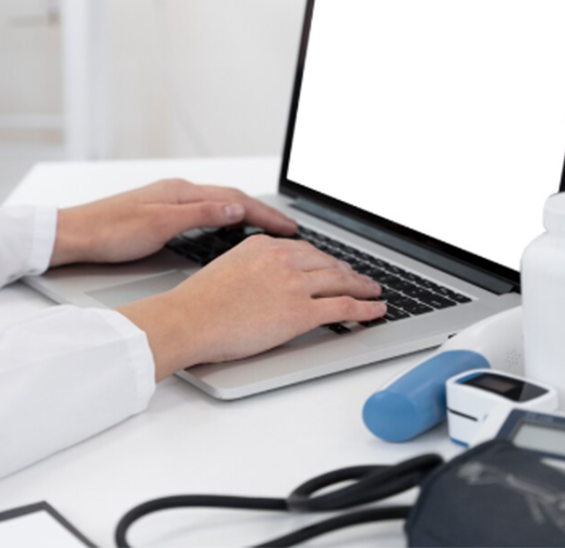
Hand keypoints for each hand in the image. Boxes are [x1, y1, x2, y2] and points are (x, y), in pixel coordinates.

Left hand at [50, 178, 296, 265]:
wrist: (74, 235)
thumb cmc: (109, 231)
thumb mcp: (160, 225)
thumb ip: (201, 214)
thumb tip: (237, 206)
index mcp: (182, 191)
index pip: (235, 198)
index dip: (265, 214)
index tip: (289, 227)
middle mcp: (178, 192)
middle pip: (231, 197)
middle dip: (262, 212)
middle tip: (288, 230)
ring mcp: (169, 201)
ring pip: (219, 204)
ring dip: (246, 214)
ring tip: (267, 230)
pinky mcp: (160, 213)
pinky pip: (204, 212)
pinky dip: (225, 219)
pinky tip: (228, 230)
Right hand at [116, 236, 386, 379]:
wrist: (189, 319)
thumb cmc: (198, 303)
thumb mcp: (226, 267)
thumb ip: (252, 268)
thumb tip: (264, 282)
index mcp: (263, 246)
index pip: (303, 250)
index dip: (323, 260)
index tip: (332, 264)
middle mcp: (283, 258)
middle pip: (326, 263)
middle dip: (346, 271)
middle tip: (358, 277)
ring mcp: (294, 284)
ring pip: (341, 281)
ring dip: (363, 287)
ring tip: (374, 292)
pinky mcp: (301, 311)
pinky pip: (343, 307)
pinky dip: (365, 308)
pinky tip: (375, 309)